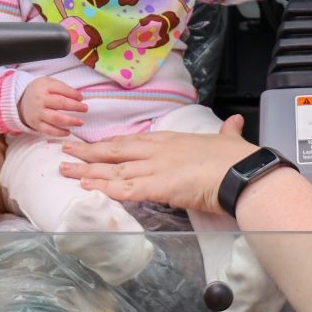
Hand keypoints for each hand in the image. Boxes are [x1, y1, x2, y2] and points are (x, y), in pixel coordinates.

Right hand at [19, 75, 87, 135]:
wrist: (20, 100)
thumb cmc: (40, 91)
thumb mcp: (49, 83)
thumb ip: (63, 88)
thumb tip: (79, 98)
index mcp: (44, 87)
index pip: (62, 89)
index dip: (73, 94)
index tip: (81, 98)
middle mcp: (40, 100)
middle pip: (60, 103)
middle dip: (75, 106)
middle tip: (85, 109)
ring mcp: (37, 113)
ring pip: (56, 118)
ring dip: (70, 121)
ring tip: (80, 122)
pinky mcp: (36, 124)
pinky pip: (49, 130)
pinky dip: (60, 132)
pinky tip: (68, 131)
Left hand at [60, 115, 250, 214]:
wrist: (246, 173)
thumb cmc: (239, 160)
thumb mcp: (229, 140)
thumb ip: (227, 132)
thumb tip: (233, 123)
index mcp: (171, 140)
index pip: (132, 141)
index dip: (110, 143)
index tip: (94, 144)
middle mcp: (158, 151)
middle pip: (115, 150)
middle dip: (88, 152)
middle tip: (65, 150)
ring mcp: (157, 168)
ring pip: (114, 169)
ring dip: (87, 170)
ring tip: (65, 171)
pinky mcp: (159, 187)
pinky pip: (125, 188)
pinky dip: (105, 188)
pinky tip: (88, 188)